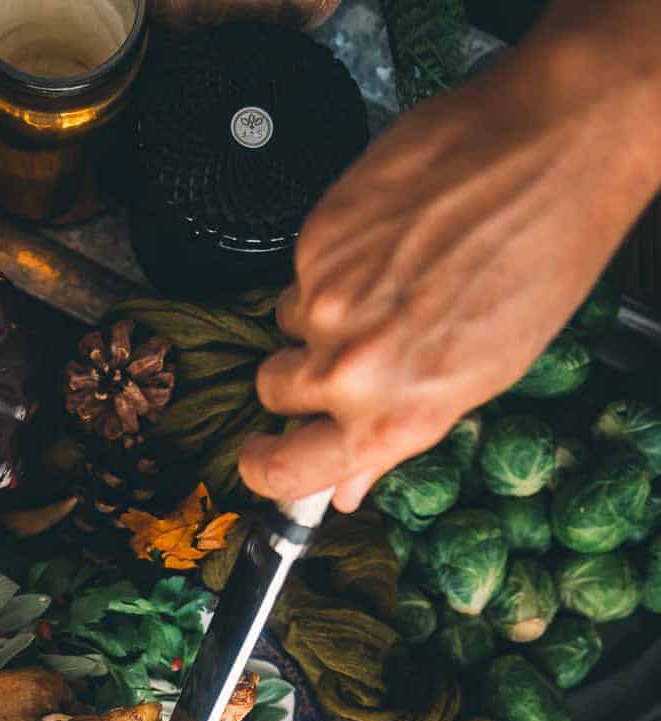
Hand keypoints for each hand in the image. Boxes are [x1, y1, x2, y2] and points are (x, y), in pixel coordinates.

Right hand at [238, 7, 660, 510]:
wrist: (550, 147)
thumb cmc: (542, 260)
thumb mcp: (483, 376)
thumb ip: (399, 431)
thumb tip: (347, 482)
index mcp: (392, 417)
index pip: (284, 471)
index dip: (264, 467)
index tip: (262, 456)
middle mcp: (349, 368)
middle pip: (274, 389)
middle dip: (298, 374)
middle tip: (349, 344)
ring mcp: (325, 300)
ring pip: (285, 321)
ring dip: (320, 309)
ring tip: (385, 277)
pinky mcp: (316, 237)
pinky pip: (302, 264)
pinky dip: (334, 255)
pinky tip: (388, 234)